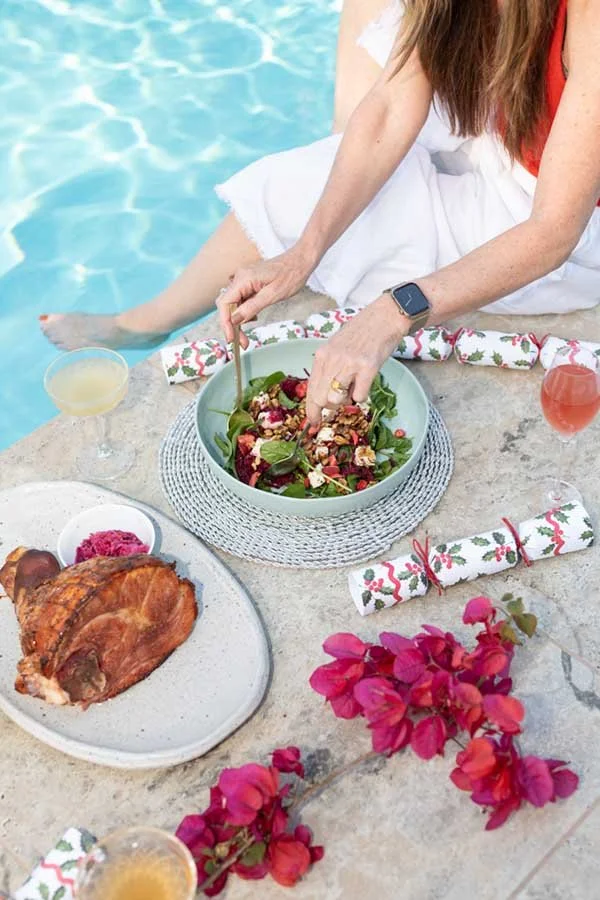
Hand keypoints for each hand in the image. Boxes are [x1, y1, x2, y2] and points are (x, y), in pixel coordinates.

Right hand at [217, 248, 313, 346]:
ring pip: (233, 304)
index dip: (226, 323)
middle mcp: (239, 278)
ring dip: (238, 320)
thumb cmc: (291, 275)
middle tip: (242, 342)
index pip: (224, 304)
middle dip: (231, 325)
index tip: (232, 339)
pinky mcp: (249, 282)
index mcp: (243, 279)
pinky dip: (244, 311)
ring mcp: (243, 279)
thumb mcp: (272, 295)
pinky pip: (241, 299)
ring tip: (247, 334)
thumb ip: (251, 307)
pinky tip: (253, 317)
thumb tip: (234, 320)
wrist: (301, 261)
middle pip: (226, 305)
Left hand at [305, 294, 408, 423]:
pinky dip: (362, 396)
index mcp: (322, 355)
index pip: (310, 389)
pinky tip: (365, 383)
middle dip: (328, 409)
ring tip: (354, 388)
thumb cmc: (362, 333)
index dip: (311, 410)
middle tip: (338, 406)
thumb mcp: (337, 347)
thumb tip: (324, 396)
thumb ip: (329, 368)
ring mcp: (349, 363)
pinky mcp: (367, 367)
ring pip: (336, 399)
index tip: (313, 422)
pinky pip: (359, 396)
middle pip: (320, 398)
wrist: (385, 317)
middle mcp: (332, 359)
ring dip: (346, 401)